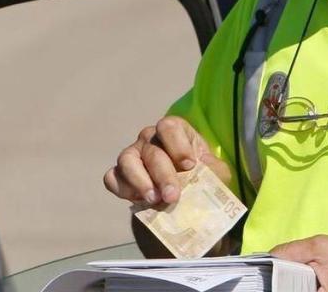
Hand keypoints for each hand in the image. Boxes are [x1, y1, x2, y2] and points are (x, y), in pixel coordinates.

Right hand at [103, 116, 230, 204]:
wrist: (184, 199)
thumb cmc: (200, 177)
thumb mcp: (215, 173)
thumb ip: (214, 170)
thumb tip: (206, 172)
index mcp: (174, 131)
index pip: (169, 126)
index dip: (178, 145)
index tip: (190, 166)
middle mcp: (149, 139)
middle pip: (152, 150)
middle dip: (163, 175)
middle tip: (172, 196)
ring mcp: (132, 156)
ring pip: (127, 160)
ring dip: (140, 181)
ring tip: (153, 200)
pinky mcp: (119, 175)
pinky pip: (112, 178)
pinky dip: (122, 189)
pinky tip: (138, 201)